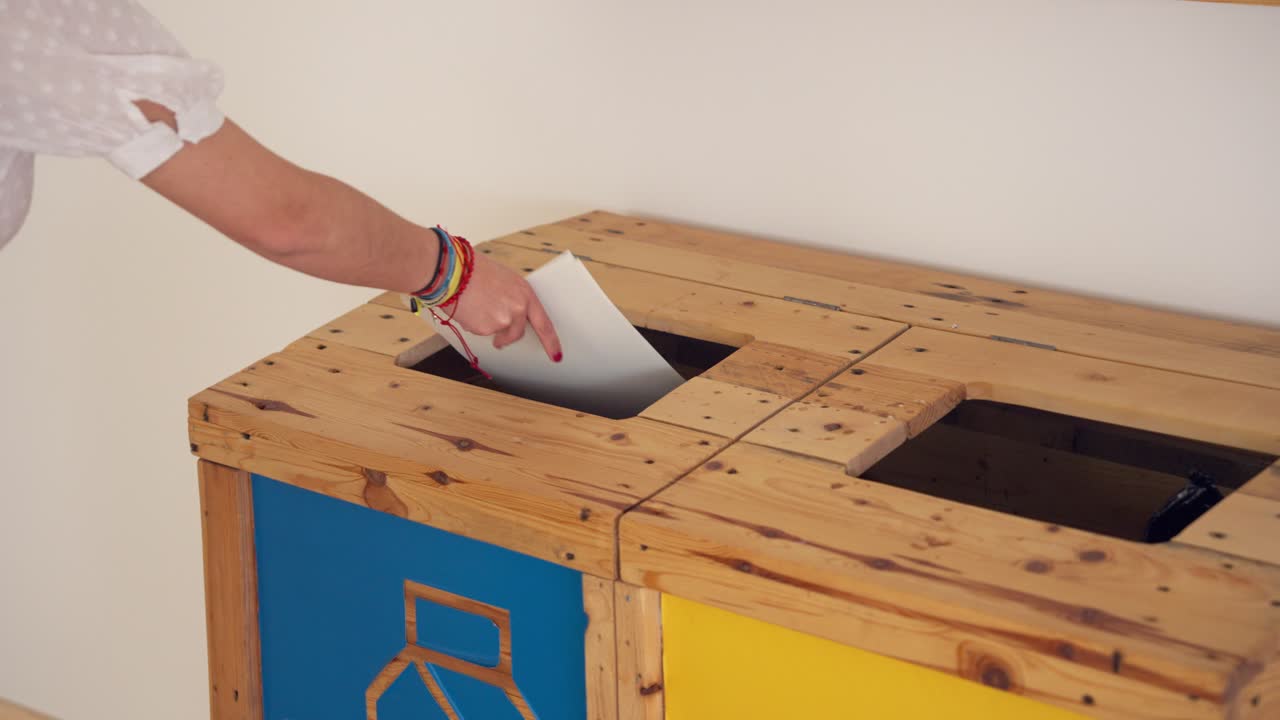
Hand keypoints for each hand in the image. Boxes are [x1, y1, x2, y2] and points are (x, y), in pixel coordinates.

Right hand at [448, 252, 562, 361]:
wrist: (453, 271)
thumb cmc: (474, 270)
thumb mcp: (503, 280)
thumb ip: (512, 299)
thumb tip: (511, 315)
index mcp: (525, 293)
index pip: (544, 324)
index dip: (551, 342)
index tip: (556, 354)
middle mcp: (518, 308)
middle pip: (517, 333)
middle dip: (506, 336)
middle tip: (498, 338)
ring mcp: (502, 320)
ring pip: (497, 333)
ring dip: (488, 327)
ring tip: (476, 309)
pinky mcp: (485, 328)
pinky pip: (480, 331)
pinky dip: (473, 324)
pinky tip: (468, 309)